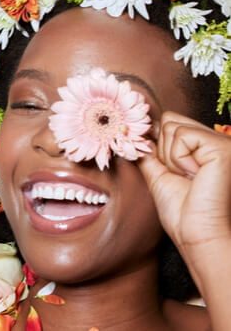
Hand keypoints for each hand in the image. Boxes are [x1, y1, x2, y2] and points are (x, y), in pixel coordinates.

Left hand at [139, 112, 230, 255]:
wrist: (195, 234)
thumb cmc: (181, 211)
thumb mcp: (158, 173)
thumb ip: (149, 150)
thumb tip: (133, 132)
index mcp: (203, 145)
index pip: (169, 122)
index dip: (159, 146)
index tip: (170, 171)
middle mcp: (215, 139)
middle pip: (169, 120)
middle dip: (164, 151)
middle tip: (181, 176)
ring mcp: (221, 141)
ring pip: (171, 126)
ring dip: (171, 157)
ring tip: (189, 177)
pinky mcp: (222, 147)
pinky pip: (181, 135)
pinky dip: (179, 158)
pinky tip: (195, 175)